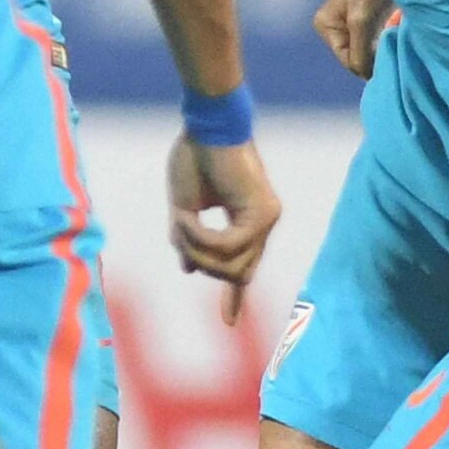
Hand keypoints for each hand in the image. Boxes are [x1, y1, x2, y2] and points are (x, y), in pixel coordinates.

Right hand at [168, 133, 279, 319]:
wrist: (204, 124)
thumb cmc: (194, 157)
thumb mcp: (184, 209)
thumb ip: (189, 240)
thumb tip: (190, 269)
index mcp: (249, 220)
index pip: (244, 267)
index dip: (233, 297)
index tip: (228, 324)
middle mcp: (264, 223)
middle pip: (239, 273)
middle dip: (206, 266)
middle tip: (181, 244)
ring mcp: (268, 219)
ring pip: (234, 266)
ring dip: (199, 252)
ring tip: (180, 226)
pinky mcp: (263, 214)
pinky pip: (228, 247)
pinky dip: (201, 238)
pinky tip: (185, 218)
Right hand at [312, 0, 393, 78]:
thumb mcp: (362, 20)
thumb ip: (359, 51)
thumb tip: (365, 75)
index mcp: (325, 26)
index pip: (347, 61)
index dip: (368, 65)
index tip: (390, 59)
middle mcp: (335, 25)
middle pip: (358, 54)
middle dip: (376, 53)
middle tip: (395, 47)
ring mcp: (351, 19)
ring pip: (370, 46)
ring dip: (384, 46)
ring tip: (397, 36)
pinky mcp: (368, 12)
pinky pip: (378, 36)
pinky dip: (389, 37)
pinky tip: (398, 29)